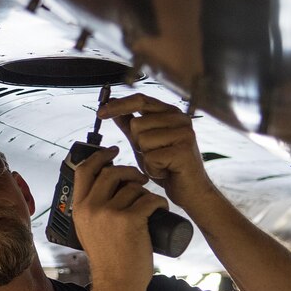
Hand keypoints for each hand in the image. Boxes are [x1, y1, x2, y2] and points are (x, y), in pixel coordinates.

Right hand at [72, 145, 165, 290]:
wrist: (117, 282)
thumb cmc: (108, 258)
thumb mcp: (87, 229)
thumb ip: (89, 210)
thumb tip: (102, 186)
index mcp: (79, 208)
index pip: (84, 170)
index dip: (99, 157)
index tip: (112, 153)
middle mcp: (91, 207)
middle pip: (111, 173)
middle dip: (129, 171)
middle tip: (140, 178)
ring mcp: (109, 213)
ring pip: (133, 187)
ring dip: (146, 190)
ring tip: (150, 202)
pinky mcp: (130, 220)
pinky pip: (149, 200)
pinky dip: (159, 202)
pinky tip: (161, 208)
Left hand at [97, 93, 214, 208]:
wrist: (189, 190)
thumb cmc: (167, 166)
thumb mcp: (143, 143)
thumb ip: (129, 124)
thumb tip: (112, 105)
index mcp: (170, 112)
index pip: (140, 100)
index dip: (118, 105)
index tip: (101, 113)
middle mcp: (180, 118)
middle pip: (137, 123)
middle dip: (138, 144)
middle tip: (154, 154)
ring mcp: (184, 133)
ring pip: (142, 140)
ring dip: (146, 157)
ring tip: (161, 163)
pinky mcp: (184, 150)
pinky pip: (151, 157)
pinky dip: (153, 169)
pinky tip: (165, 171)